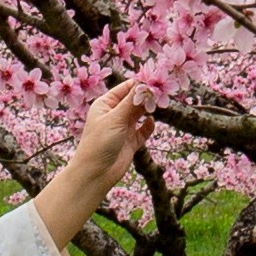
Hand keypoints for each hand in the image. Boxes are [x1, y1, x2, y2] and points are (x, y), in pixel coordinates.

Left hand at [42, 77, 153, 233]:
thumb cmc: (99, 142)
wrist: (96, 173)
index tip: (154, 82)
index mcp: (105, 104)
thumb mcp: (115, 118)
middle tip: (160, 94)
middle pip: (134, 100)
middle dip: (146, 97)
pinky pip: (143, 130)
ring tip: (159, 106)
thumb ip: (131, 102)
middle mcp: (114, 114)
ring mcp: (123, 128)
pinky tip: (151, 122)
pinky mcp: (131, 142)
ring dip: (149, 109)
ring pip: (140, 114)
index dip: (139, 84)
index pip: (125, 88)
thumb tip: (144, 86)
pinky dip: (149, 126)